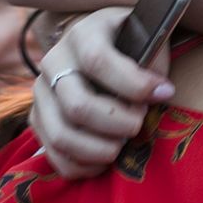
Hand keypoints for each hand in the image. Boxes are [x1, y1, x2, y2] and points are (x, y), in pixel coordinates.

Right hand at [27, 7, 175, 179]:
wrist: (103, 47)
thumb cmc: (131, 44)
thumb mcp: (146, 38)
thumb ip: (154, 61)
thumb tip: (160, 92)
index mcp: (82, 35)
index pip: (97, 61)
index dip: (133, 84)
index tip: (164, 93)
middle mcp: (53, 62)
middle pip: (78, 106)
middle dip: (118, 123)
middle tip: (139, 123)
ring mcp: (41, 93)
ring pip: (62, 135)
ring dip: (101, 150)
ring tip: (123, 145)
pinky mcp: (38, 120)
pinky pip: (54, 155)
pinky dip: (83, 167)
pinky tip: (106, 160)